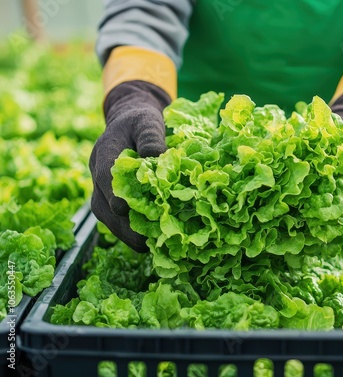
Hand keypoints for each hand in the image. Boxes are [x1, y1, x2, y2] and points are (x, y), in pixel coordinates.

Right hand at [89, 81, 170, 251]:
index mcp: (104, 152)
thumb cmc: (141, 121)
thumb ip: (151, 137)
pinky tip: (147, 242)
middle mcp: (97, 172)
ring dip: (125, 233)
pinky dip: (129, 231)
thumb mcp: (148, 121)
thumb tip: (156, 158)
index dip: (113, 195)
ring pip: (106, 216)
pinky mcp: (109, 197)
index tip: (126, 211)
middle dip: (122, 225)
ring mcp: (101, 187)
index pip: (104, 177)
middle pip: (102, 205)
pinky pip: (114, 218)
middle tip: (143, 242)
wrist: (130, 121)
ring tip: (147, 248)